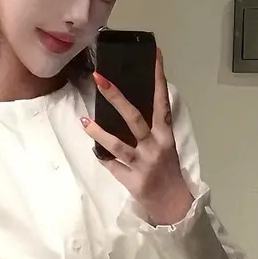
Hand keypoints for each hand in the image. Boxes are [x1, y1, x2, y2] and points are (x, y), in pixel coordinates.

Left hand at [81, 47, 194, 225]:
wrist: (173, 204)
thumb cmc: (167, 169)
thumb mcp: (164, 144)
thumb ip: (151, 126)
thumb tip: (127, 103)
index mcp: (165, 134)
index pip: (161, 101)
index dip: (158, 77)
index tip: (154, 54)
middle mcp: (155, 146)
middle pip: (134, 118)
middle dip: (116, 97)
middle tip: (100, 78)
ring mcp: (142, 163)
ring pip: (118, 145)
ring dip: (99, 132)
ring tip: (84, 120)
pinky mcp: (131, 179)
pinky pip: (112, 165)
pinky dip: (102, 156)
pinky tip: (93, 149)